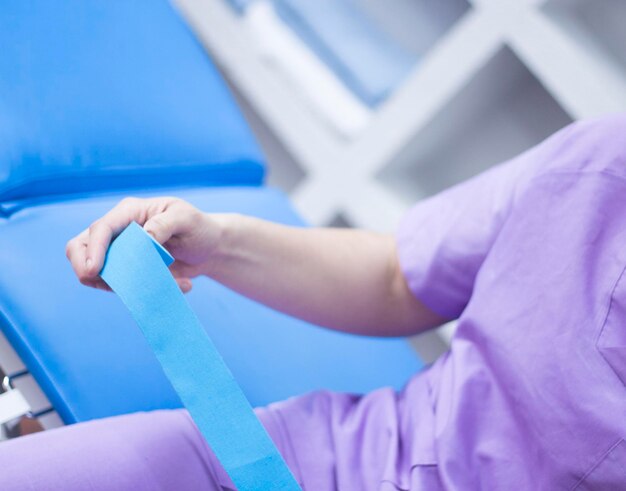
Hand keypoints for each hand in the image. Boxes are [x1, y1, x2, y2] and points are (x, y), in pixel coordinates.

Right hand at [66, 197, 222, 292]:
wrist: (209, 249)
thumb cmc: (198, 227)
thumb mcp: (186, 218)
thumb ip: (164, 224)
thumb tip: (144, 236)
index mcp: (130, 212)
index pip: (101, 229)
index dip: (93, 249)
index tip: (94, 270)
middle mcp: (118, 230)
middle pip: (79, 248)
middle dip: (85, 268)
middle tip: (106, 284)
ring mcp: (119, 252)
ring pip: (94, 271)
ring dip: (122, 285)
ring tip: (168, 281)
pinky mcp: (127, 270)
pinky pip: (118, 285)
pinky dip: (139, 292)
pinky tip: (177, 284)